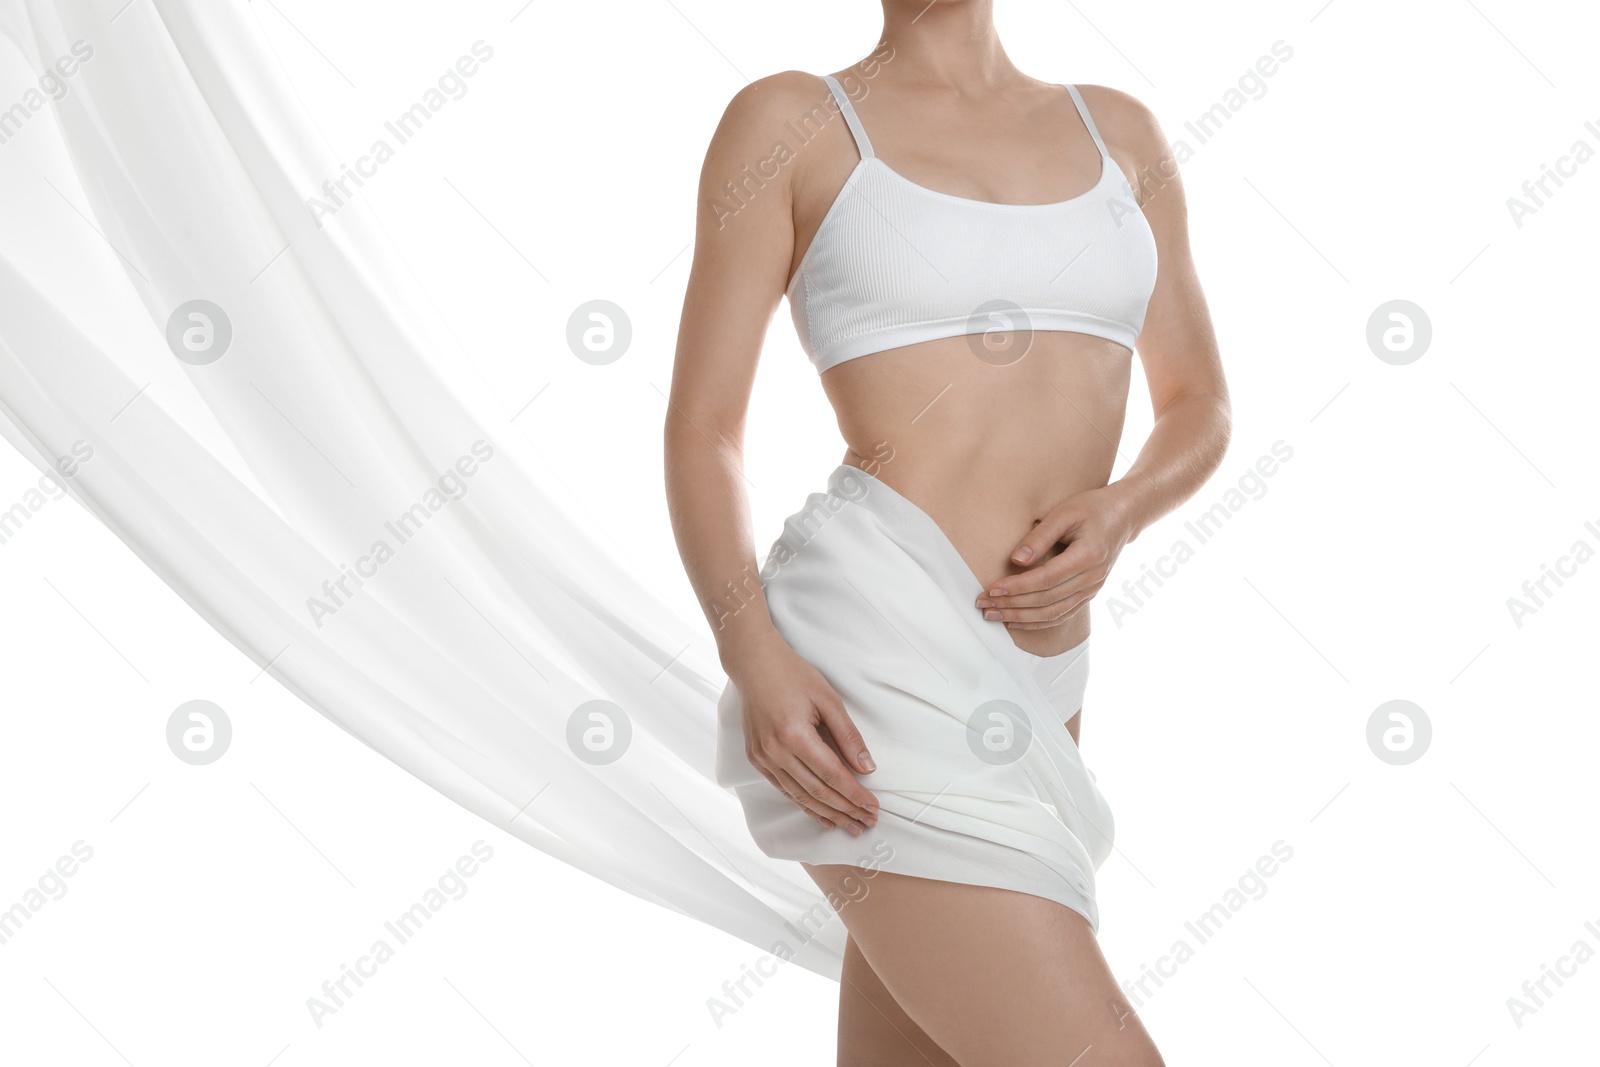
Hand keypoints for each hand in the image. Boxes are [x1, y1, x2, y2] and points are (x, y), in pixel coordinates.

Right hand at [732, 641, 879, 833]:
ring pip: (799, 796)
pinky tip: (821, 815)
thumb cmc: (793, 675)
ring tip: (849, 825)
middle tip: (867, 822)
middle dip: (846, 810)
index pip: (833, 775)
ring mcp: (762, 757)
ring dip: (827, 814)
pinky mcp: (756, 759)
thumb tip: (867, 768)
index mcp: (795, 735)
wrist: (754, 664)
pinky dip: (804, 804)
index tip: (874, 807)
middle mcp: (775, 751)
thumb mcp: (828, 699)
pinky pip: (784, 789)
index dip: (855, 795)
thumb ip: (848, 736)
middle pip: (817, 792)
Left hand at [975, 485, 1137, 630]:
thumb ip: (1040, 536)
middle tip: (984, 605)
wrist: (1124, 516)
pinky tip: (1017, 621)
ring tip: (994, 615)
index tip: (992, 589)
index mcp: (1088, 556)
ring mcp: (1093, 589)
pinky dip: (1038, 621)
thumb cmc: (1093, 508)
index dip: (1018, 587)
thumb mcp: (1065, 512)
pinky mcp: (1089, 593)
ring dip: (1021, 618)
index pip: (1046, 579)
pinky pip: (1062, 614)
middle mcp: (1093, 578)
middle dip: (1012, 605)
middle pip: (1048, 600)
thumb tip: (1016, 560)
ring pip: (1054, 613)